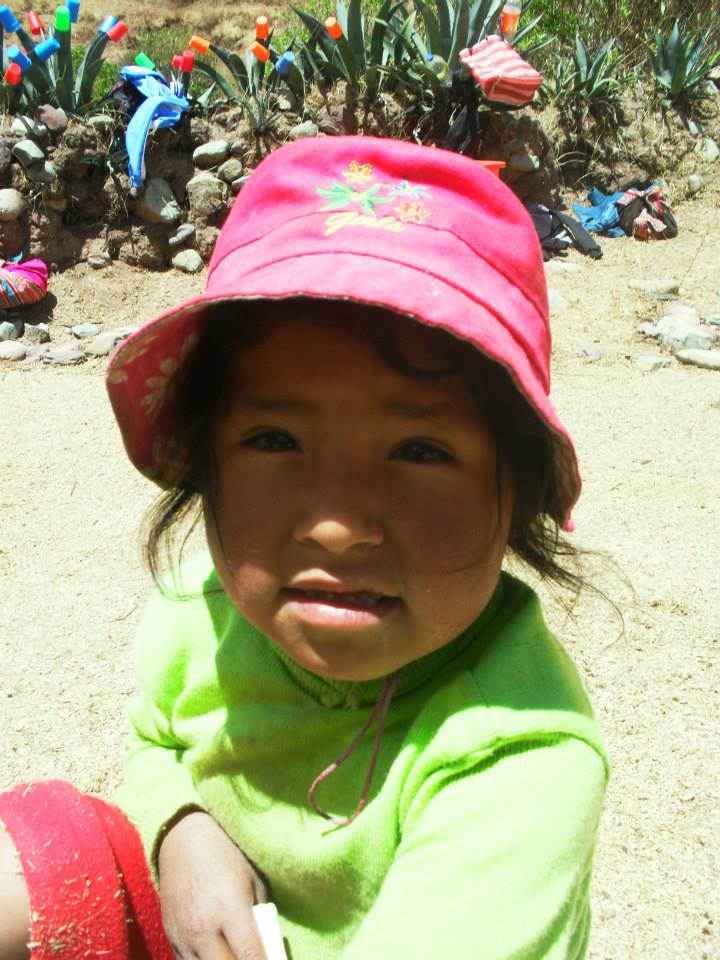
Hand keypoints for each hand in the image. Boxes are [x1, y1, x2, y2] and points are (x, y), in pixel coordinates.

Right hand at [158, 810, 268, 959]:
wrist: (184, 840)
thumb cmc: (226, 855)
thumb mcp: (253, 880)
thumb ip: (260, 915)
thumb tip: (267, 943)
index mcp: (229, 908)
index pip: (249, 955)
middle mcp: (203, 927)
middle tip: (254, 954)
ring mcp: (183, 935)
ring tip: (234, 950)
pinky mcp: (171, 936)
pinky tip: (217, 952)